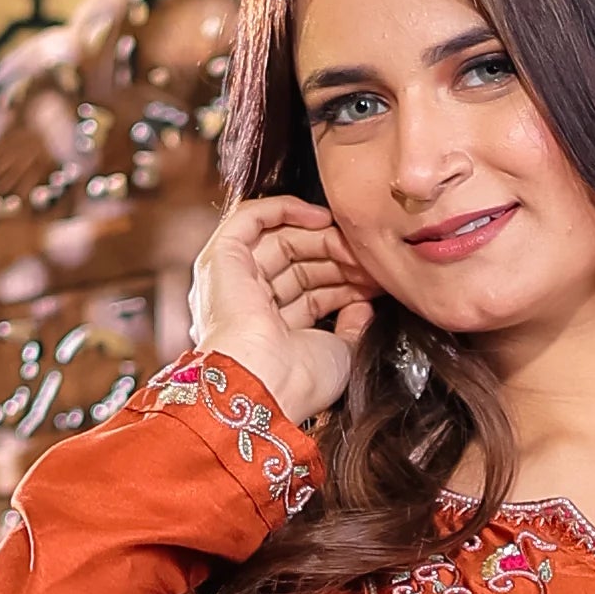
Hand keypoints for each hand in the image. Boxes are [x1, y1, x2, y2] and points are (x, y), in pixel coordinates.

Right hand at [190, 198, 372, 425]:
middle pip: (295, 264)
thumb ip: (351, 327)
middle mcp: (246, 305)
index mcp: (268, 333)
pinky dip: (285, 209)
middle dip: (335, 258)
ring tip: (352, 243)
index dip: (342, 282)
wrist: (265, 384)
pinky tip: (319, 217)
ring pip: (279, 240)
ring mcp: (231, 280)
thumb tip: (363, 306)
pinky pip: (251, 217)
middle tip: (367, 258)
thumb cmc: (297, 383)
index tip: (373, 280)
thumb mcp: (337, 354)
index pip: (308, 293)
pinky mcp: (220, 258)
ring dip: (320, 237)